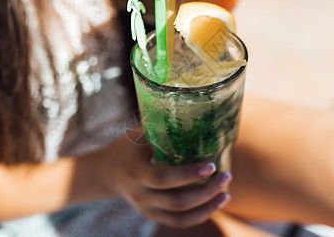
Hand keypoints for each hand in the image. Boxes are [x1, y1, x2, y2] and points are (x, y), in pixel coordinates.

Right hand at [105, 129, 231, 227]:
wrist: (107, 172)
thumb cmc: (128, 147)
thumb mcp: (140, 135)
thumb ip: (162, 128)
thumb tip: (196, 113)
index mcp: (136, 171)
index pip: (163, 178)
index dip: (188, 175)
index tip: (211, 166)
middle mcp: (140, 194)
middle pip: (176, 201)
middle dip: (205, 192)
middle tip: (226, 176)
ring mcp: (146, 209)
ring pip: (180, 217)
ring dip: (207, 207)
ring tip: (226, 193)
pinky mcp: (153, 216)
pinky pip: (179, 222)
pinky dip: (200, 215)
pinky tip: (216, 203)